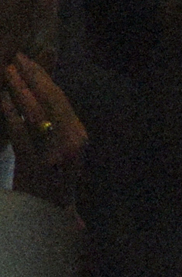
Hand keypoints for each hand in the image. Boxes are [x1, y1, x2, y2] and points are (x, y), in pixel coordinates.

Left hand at [2, 53, 87, 210]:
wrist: (45, 219)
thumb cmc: (47, 187)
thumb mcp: (52, 151)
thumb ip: (51, 124)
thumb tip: (47, 88)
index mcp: (79, 138)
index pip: (60, 100)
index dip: (43, 77)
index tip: (27, 60)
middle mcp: (74, 144)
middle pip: (51, 102)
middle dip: (32, 77)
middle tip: (15, 58)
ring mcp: (57, 155)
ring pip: (37, 114)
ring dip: (20, 91)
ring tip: (6, 72)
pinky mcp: (37, 166)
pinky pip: (23, 135)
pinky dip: (12, 116)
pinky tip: (1, 101)